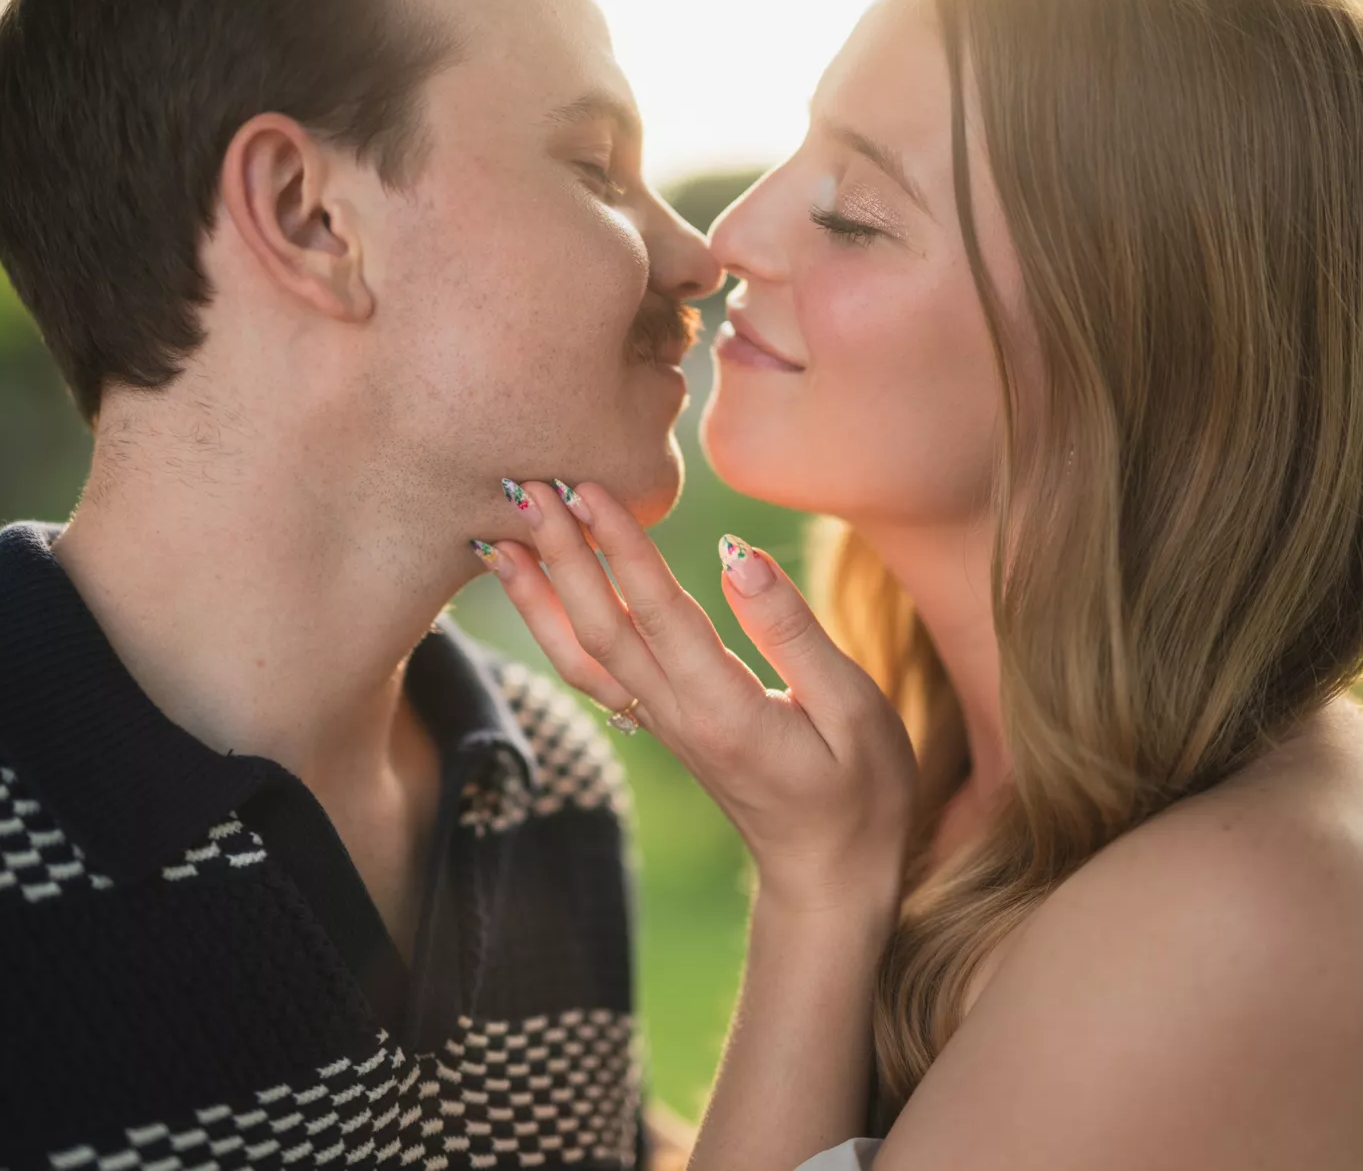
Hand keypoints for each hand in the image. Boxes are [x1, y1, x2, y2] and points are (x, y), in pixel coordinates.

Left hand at [477, 478, 915, 915]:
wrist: (829, 875)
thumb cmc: (861, 790)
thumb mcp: (853, 709)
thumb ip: (792, 631)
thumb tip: (738, 554)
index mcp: (725, 709)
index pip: (660, 613)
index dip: (621, 547)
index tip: (589, 488)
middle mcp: (677, 717)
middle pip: (602, 628)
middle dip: (562, 554)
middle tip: (528, 486)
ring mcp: (660, 724)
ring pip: (581, 654)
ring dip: (539, 592)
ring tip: (501, 531)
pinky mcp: (657, 723)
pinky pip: (591, 670)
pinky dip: (552, 625)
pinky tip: (532, 588)